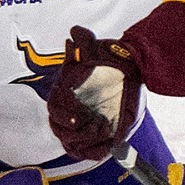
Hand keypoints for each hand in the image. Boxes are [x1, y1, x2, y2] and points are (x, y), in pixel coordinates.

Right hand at [47, 26, 141, 160]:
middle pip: (60, 129)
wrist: (129, 72)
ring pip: (72, 143)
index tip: (77, 116)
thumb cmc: (109, 62)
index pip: (55, 108)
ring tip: (104, 128)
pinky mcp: (93, 138)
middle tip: (95, 125)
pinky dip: (95, 151)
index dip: (64, 114)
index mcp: (63, 93)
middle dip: (76, 131)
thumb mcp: (96, 51)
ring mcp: (80, 126)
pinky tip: (108, 144)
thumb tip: (73, 32)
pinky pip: (87, 153)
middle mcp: (68, 112)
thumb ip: (84, 42)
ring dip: (87, 139)